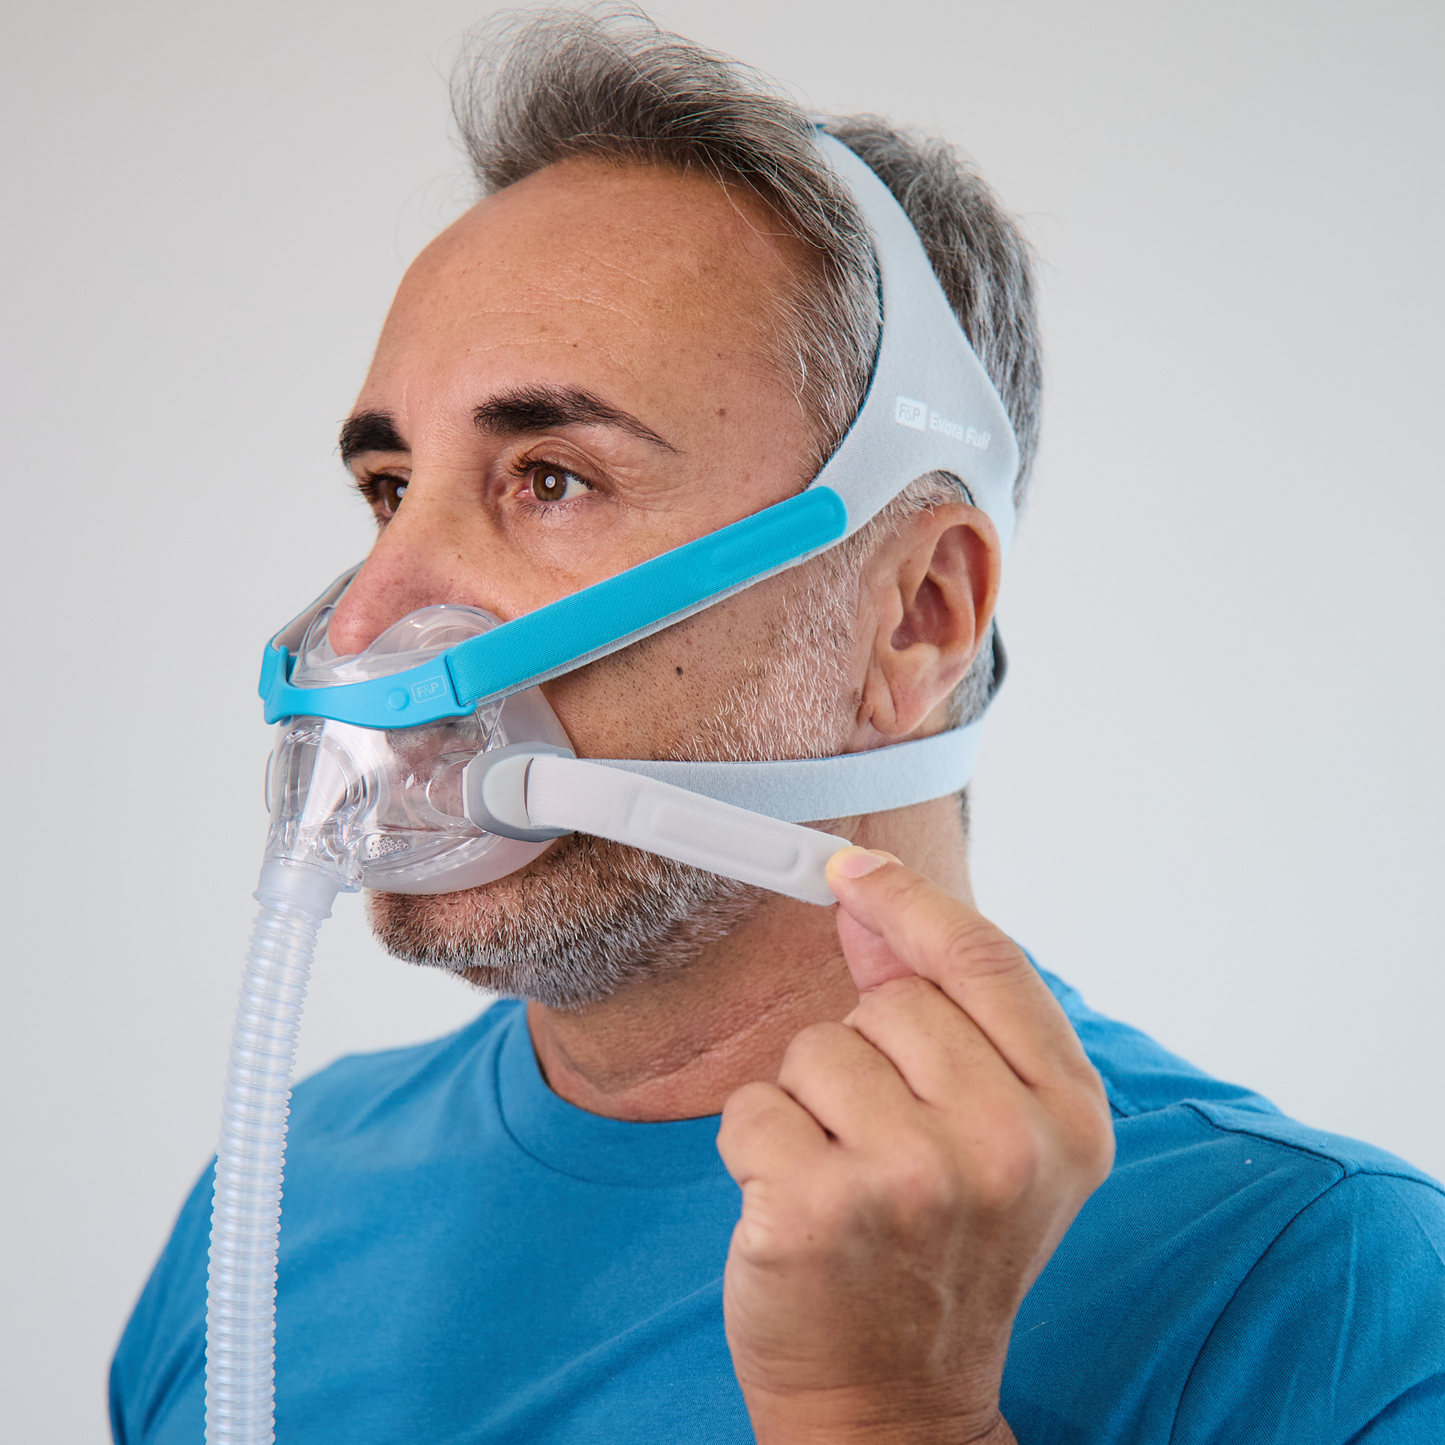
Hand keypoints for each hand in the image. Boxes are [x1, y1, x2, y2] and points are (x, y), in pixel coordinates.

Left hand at [716, 848, 1114, 1443]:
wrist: (894, 1401)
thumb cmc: (939, 1257)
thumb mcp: (986, 1133)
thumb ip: (942, 1007)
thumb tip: (867, 900)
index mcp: (1068, 1116)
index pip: (987, 960)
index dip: (912, 902)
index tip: (853, 871)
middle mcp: (1005, 1145)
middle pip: (891, 1001)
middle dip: (865, 1054)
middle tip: (884, 1145)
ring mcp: (912, 1181)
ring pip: (815, 1049)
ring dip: (809, 1104)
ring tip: (845, 1181)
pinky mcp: (818, 1210)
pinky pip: (753, 1106)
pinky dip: (758, 1146)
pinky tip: (798, 1208)